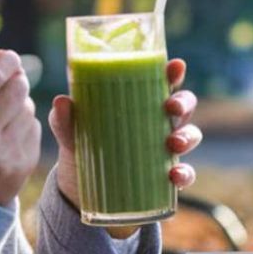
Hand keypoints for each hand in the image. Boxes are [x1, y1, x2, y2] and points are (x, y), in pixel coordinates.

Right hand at [0, 50, 40, 205]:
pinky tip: (9, 137)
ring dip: (21, 105)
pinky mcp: (24, 165)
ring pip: (28, 107)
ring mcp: (3, 155)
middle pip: (16, 88)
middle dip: (17, 80)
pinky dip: (26, 125)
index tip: (9, 57)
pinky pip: (35, 127)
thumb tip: (6, 59)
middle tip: (11, 82)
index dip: (5, 61)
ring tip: (3, 119)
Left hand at [48, 57, 202, 210]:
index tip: (175, 66)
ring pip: (190, 135)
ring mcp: (164, 148)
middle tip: (171, 107)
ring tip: (173, 143)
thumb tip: (62, 101)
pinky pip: (184, 173)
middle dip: (184, 103)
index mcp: (140, 101)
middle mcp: (158, 121)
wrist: (81, 187)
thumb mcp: (70, 130)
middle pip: (184, 105)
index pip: (162, 81)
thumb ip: (65, 117)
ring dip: (187, 137)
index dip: (173, 72)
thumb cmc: (81, 143)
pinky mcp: (164, 176)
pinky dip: (185, 174)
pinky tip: (175, 175)